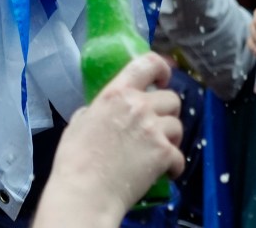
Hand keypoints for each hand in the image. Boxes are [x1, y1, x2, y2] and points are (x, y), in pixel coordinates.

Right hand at [51, 53, 183, 213]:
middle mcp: (139, 106)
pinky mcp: (164, 153)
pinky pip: (180, 156)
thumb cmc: (75, 159)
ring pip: (178, 126)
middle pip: (172, 98)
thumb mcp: (78, 123)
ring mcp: (153, 129)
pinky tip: (164, 173)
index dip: (161, 69)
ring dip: (171, 138)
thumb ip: (95, 110)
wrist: (86, 192)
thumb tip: (100, 112)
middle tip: (156, 127)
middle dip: (167, 112)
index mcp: (116, 94)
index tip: (162, 79)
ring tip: (158, 152)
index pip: (148, 63)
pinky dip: (174, 166)